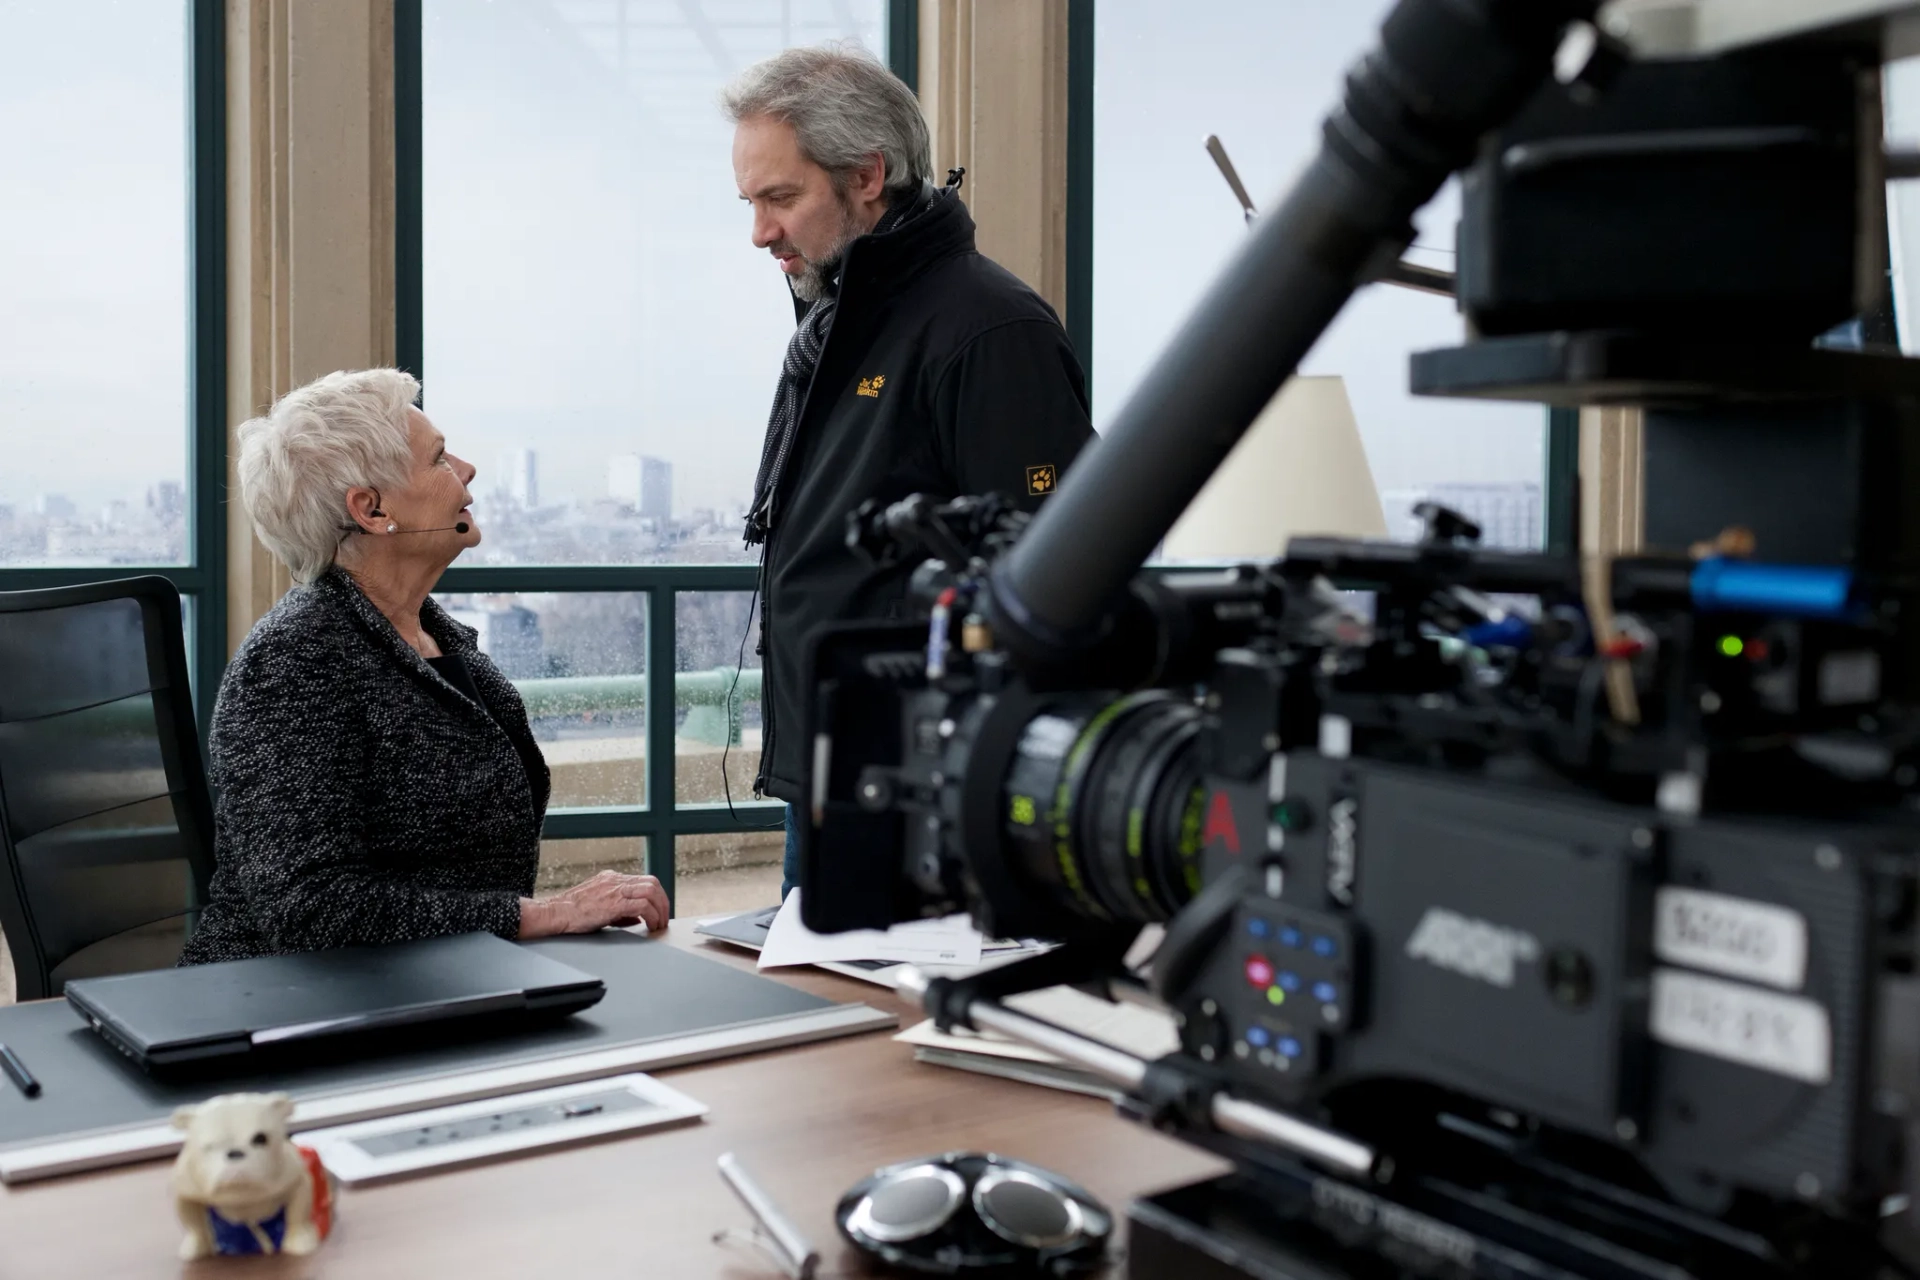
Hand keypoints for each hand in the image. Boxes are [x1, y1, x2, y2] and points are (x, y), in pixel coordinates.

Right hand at [519, 870, 668, 938]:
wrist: (554, 913)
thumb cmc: (572, 912)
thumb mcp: (599, 905)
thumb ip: (620, 910)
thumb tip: (638, 919)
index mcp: (612, 878)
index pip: (644, 880)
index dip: (657, 896)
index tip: (660, 910)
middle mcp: (615, 880)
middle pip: (652, 883)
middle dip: (663, 901)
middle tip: (664, 918)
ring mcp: (614, 890)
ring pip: (651, 891)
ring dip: (660, 910)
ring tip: (658, 925)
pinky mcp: (613, 904)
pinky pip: (642, 906)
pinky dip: (651, 916)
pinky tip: (650, 926)